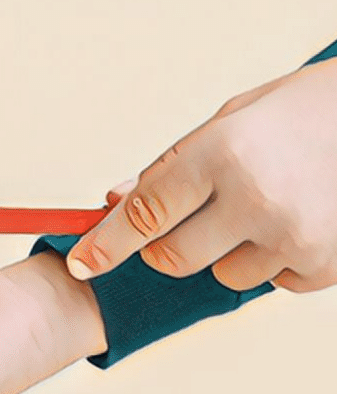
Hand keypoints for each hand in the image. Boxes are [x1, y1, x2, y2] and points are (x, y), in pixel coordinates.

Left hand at [67, 57, 336, 292]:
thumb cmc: (303, 111)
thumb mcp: (232, 120)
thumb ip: (170, 167)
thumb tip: (113, 203)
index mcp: (224, 152)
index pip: (144, 215)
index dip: (105, 244)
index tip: (82, 263)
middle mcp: (256, 199)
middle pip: (170, 257)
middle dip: (165, 246)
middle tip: (191, 218)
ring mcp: (293, 237)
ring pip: (220, 274)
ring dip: (227, 250)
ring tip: (267, 204)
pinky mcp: (324, 264)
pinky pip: (270, 282)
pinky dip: (274, 259)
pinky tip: (301, 219)